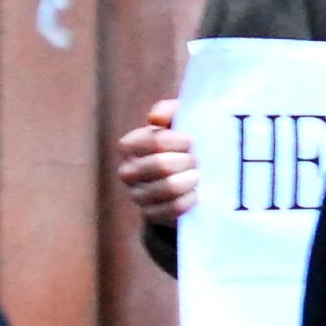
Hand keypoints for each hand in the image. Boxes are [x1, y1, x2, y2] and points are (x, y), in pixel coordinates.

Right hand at [116, 99, 196, 223]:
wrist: (185, 178)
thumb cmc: (180, 144)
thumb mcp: (176, 122)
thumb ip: (168, 111)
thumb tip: (156, 118)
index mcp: (130, 146)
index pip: (151, 141)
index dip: (175, 140)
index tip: (191, 140)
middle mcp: (128, 171)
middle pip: (160, 165)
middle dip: (185, 161)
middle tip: (197, 160)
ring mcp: (137, 195)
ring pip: (166, 188)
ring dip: (188, 180)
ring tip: (198, 175)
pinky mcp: (150, 215)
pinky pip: (171, 209)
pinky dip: (188, 201)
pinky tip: (196, 194)